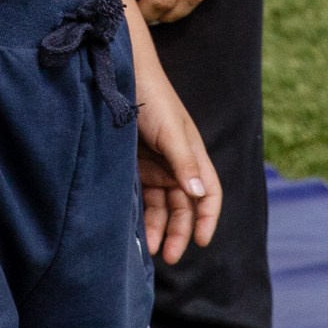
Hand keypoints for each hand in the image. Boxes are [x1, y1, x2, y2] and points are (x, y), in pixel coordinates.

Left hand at [129, 0, 220, 262]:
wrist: (118, 72)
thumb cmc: (150, 96)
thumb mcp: (170, 131)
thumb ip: (185, 162)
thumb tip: (200, 195)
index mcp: (192, 153)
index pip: (209, 192)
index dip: (208, 217)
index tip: (200, 241)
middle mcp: (177, 162)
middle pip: (185, 205)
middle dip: (180, 231)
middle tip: (167, 256)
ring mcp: (155, 164)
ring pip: (163, 205)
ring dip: (159, 227)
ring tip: (148, 249)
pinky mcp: (134, 164)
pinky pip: (143, 196)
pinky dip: (142, 214)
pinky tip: (134, 229)